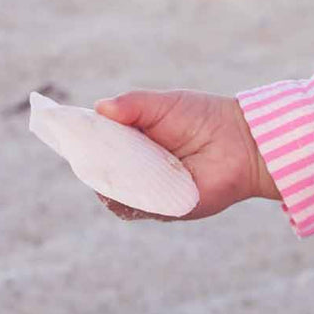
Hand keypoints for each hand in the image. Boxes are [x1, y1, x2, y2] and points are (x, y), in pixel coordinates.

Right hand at [92, 89, 279, 221]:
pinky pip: (139, 209)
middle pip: (102, 174)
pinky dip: (132, 198)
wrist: (242, 140)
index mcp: (133, 144)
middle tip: (90, 151)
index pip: (99, 149)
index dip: (84, 144)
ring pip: (115, 195)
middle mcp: (137, 170)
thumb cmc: (203, 117)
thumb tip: (99, 108)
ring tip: (115, 163)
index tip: (70, 135)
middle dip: (93, 164)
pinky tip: (134, 181)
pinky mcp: (166, 209)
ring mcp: (150, 192)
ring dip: (110, 182)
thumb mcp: (164, 104)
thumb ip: (133, 105)